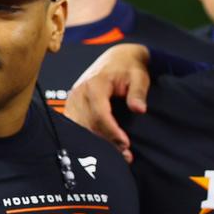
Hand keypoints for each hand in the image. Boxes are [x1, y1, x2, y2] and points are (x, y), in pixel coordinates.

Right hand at [65, 43, 150, 161]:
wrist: (117, 58)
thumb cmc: (129, 67)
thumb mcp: (140, 76)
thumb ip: (138, 92)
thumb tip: (139, 109)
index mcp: (95, 84)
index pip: (100, 113)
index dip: (111, 131)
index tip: (125, 144)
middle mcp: (80, 92)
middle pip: (89, 124)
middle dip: (106, 142)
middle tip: (125, 155)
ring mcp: (74, 99)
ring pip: (80, 127)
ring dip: (97, 143)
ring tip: (118, 155)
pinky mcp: (73, 105)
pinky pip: (76, 125)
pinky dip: (88, 137)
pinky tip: (101, 148)